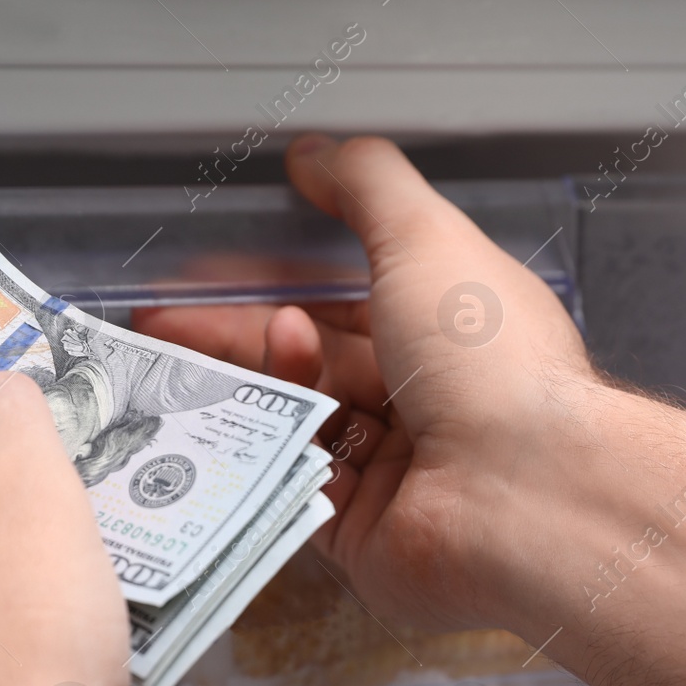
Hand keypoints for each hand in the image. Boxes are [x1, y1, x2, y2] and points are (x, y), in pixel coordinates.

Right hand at [134, 135, 600, 630]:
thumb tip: (318, 153)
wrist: (520, 498)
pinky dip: (262, 445)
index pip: (353, 296)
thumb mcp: (424, 236)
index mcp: (454, 327)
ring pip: (296, 417)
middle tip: (165, 318)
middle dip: (236, 331)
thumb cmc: (492, 366)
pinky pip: (291, 483)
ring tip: (192, 351)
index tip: (216, 266)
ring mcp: (395, 469)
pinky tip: (245, 409)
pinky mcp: (362, 532)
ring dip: (249, 378)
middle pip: (315, 357)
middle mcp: (430, 398)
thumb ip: (365, 185)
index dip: (281, 277)